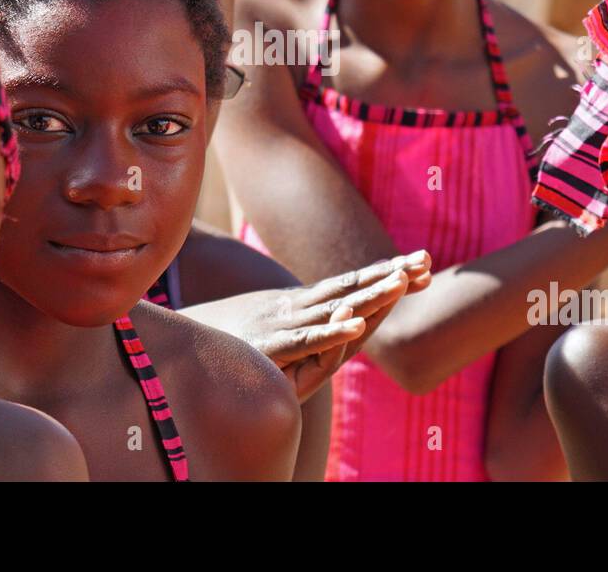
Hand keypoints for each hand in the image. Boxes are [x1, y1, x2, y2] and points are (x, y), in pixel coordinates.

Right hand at [242, 251, 431, 400]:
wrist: (181, 348)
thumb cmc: (227, 339)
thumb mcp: (270, 325)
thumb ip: (300, 321)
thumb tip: (327, 309)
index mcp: (300, 305)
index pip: (352, 284)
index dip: (385, 273)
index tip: (421, 263)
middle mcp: (296, 308)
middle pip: (351, 288)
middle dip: (390, 275)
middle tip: (426, 260)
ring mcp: (283, 324)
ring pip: (335, 309)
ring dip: (369, 296)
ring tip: (402, 283)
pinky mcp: (269, 347)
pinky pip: (305, 341)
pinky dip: (331, 333)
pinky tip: (356, 326)